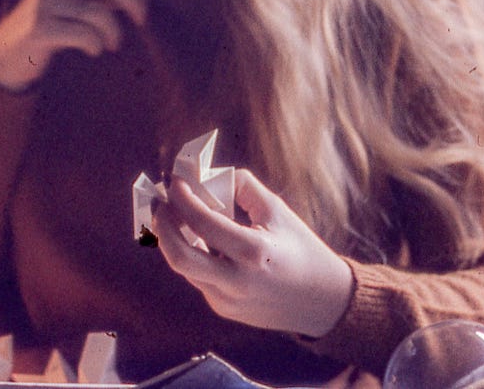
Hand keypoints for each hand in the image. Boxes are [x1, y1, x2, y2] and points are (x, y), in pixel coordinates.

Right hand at [0, 0, 159, 90]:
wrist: (8, 51)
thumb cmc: (52, 21)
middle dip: (136, 1)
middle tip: (142, 19)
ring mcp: (46, 1)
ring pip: (100, 12)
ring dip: (115, 32)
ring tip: (112, 43)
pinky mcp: (41, 27)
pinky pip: (85, 35)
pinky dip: (97, 45)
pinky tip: (94, 50)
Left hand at [153, 168, 353, 337]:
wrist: (322, 301)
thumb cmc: (300, 248)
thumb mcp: (277, 210)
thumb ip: (242, 187)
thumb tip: (208, 175)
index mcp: (255, 252)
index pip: (204, 222)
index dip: (183, 198)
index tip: (176, 182)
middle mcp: (237, 281)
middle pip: (180, 256)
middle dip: (163, 226)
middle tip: (161, 205)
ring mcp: (228, 300)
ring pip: (186, 267)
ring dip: (176, 239)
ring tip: (178, 217)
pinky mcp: (224, 308)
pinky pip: (199, 277)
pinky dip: (194, 254)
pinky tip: (200, 239)